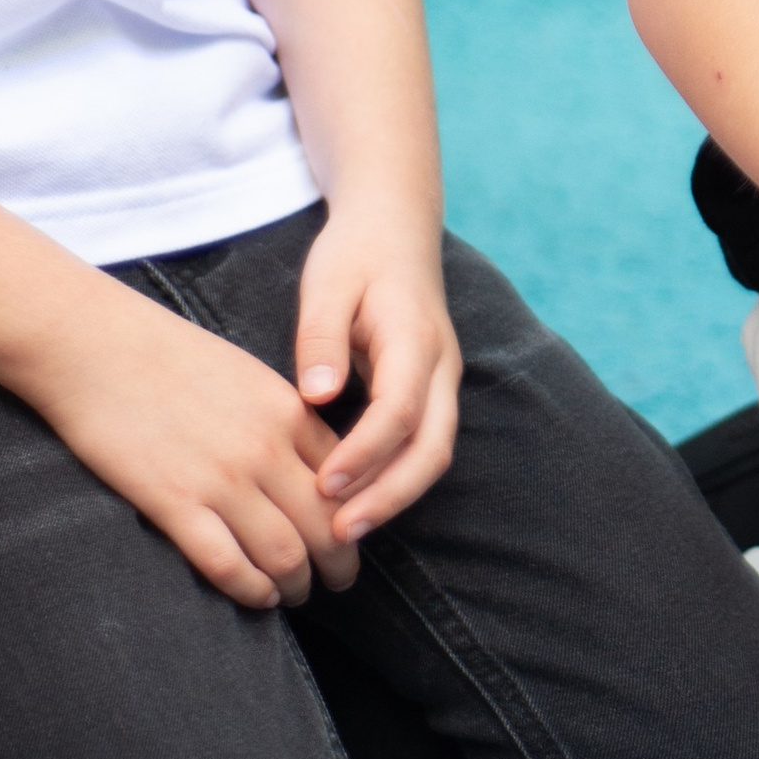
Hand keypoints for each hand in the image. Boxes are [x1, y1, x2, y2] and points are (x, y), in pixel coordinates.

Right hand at [29, 280, 348, 609]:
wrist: (95, 346)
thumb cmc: (167, 355)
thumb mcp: (248, 375)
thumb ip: (282, 418)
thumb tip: (311, 461)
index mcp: (290, 412)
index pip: (348, 478)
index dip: (357, 515)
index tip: (351, 534)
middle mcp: (267, 450)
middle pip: (328, 524)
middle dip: (341, 563)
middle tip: (338, 580)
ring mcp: (222, 479)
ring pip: (285, 554)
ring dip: (297, 584)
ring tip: (296, 594)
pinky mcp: (174, 502)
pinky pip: (226, 564)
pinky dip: (250, 590)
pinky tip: (256, 597)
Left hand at [292, 205, 461, 547]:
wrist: (396, 225)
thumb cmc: (356, 253)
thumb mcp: (328, 283)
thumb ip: (321, 339)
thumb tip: (317, 396)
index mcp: (414, 338)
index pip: (399, 410)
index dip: (364, 453)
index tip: (323, 485)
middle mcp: (440, 367)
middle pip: (433, 448)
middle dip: (390, 496)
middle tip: (339, 533)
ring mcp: (442, 381)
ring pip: (434, 452)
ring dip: (394, 495)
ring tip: (343, 529)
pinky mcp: (432, 391)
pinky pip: (423, 444)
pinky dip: (395, 478)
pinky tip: (353, 500)